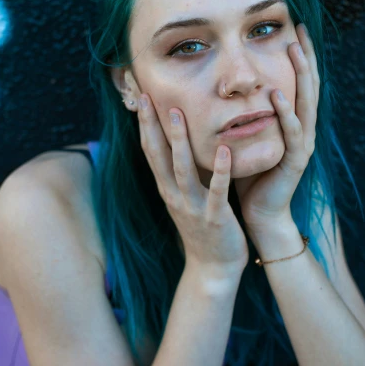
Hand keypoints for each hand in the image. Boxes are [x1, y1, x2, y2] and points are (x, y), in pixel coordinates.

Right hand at [137, 92, 248, 277]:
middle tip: (146, 96)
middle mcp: (173, 194)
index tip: (140, 97)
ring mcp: (192, 206)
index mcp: (167, 187)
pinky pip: (216, 191)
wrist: (213, 269)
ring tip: (177, 113)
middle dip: (151, 125)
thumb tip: (179, 143)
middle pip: (157, 155)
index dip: (143, 124)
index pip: (150, 150)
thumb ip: (181, 172)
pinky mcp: (215, 218)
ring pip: (182, 169)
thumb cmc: (203, 228)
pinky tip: (224, 150)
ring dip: (178, 141)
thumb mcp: (186, 196)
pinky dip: (220, 171)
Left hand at [235, 23, 319, 232]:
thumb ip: (245, 114)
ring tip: (293, 50)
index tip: (291, 27)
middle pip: (308, 86)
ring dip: (300, 76)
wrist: (260, 214)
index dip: (298, 56)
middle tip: (299, 29)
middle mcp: (301, 130)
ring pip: (305, 104)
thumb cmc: (250, 175)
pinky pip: (292, 133)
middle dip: (305, 57)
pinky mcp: (294, 161)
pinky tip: (277, 95)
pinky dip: (286, 113)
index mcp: (291, 123)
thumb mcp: (248, 137)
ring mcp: (301, 145)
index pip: (297, 82)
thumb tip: (224, 87)